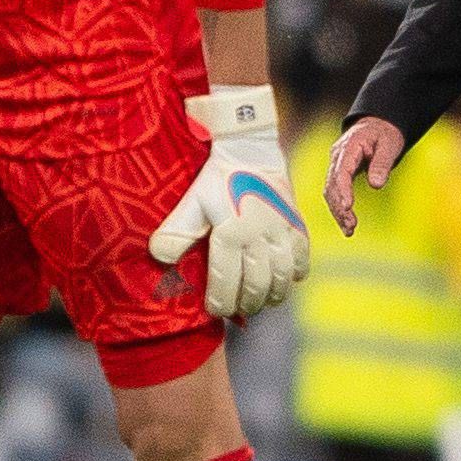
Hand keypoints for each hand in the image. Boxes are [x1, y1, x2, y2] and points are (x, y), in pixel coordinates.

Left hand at [151, 84, 310, 317]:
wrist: (250, 150)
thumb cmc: (216, 179)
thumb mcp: (190, 203)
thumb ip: (175, 232)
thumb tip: (158, 258)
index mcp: (229, 233)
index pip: (226, 282)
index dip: (221, 302)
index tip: (215, 310)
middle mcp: (257, 236)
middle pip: (256, 285)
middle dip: (246, 304)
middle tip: (238, 309)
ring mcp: (280, 231)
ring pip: (281, 277)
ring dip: (271, 295)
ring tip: (261, 300)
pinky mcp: (296, 225)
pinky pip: (301, 259)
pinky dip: (295, 274)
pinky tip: (285, 279)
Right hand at [323, 116, 404, 234]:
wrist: (376, 125)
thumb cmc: (384, 133)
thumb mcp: (389, 144)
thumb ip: (382, 163)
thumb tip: (376, 185)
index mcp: (348, 146)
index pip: (341, 171)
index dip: (343, 190)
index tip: (348, 206)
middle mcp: (337, 157)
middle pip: (332, 185)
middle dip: (339, 207)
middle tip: (351, 225)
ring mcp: (336, 165)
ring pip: (330, 191)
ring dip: (337, 211)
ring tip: (349, 230)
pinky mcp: (339, 174)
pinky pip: (334, 192)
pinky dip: (338, 208)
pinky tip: (346, 223)